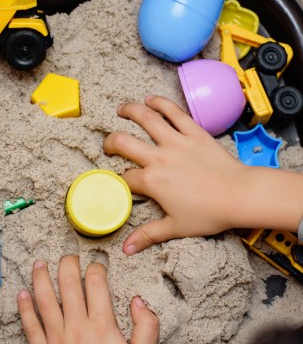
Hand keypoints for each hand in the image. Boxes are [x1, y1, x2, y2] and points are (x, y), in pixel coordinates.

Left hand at [17, 255, 158, 343]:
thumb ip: (146, 327)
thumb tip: (138, 301)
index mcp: (102, 325)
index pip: (96, 282)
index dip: (97, 267)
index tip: (98, 265)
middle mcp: (77, 326)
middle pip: (69, 283)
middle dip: (68, 264)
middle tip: (69, 256)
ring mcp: (56, 339)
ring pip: (46, 300)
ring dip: (40, 278)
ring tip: (39, 263)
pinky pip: (30, 326)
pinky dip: (25, 309)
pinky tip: (21, 295)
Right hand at [104, 95, 250, 254]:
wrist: (240, 195)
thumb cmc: (209, 213)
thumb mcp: (175, 228)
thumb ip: (148, 235)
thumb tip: (126, 249)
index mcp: (152, 181)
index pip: (126, 178)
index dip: (120, 181)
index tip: (122, 183)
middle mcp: (158, 157)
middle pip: (124, 143)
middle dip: (110, 142)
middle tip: (108, 144)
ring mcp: (175, 141)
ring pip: (146, 119)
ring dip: (130, 111)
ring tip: (121, 109)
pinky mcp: (193, 132)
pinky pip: (174, 112)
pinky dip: (161, 103)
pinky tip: (150, 99)